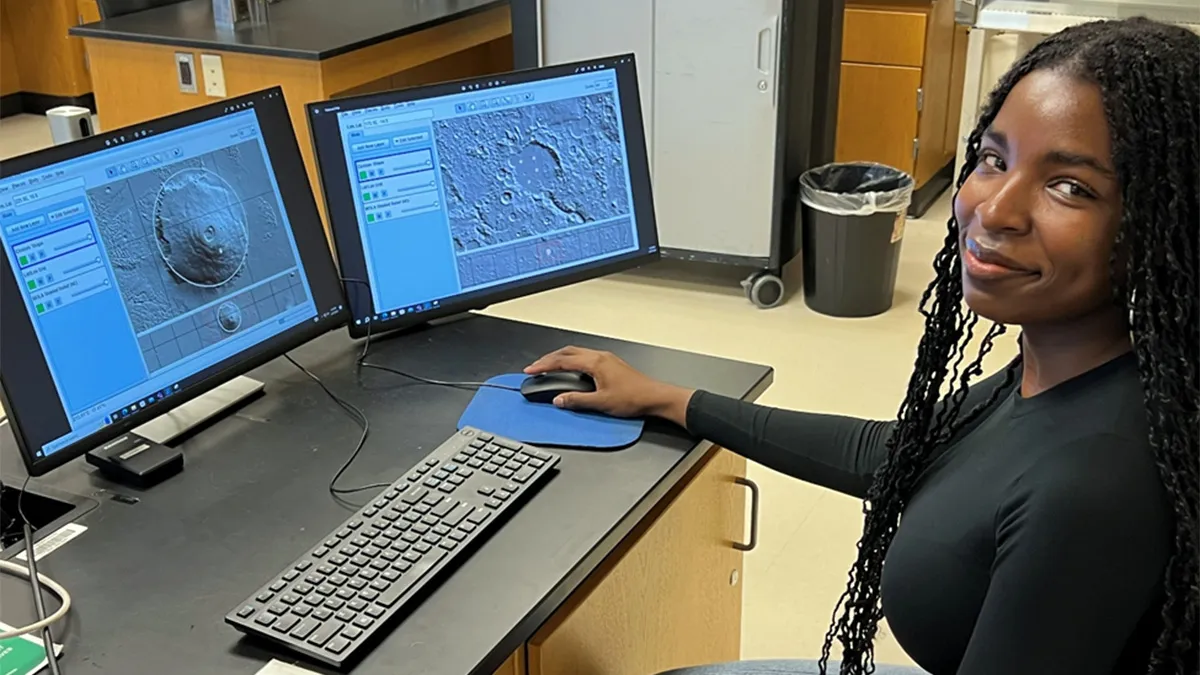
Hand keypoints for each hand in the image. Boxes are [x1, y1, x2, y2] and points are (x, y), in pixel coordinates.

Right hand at [524, 346, 694, 424]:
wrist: (656, 397)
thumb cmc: (634, 398)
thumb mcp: (601, 403)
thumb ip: (577, 400)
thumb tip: (559, 399)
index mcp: (595, 362)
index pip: (562, 361)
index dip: (544, 365)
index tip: (531, 370)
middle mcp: (600, 357)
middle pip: (567, 352)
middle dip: (549, 359)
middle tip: (535, 367)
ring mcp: (606, 359)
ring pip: (577, 353)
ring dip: (560, 358)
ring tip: (549, 367)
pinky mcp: (611, 364)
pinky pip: (586, 357)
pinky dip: (572, 361)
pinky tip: (571, 370)